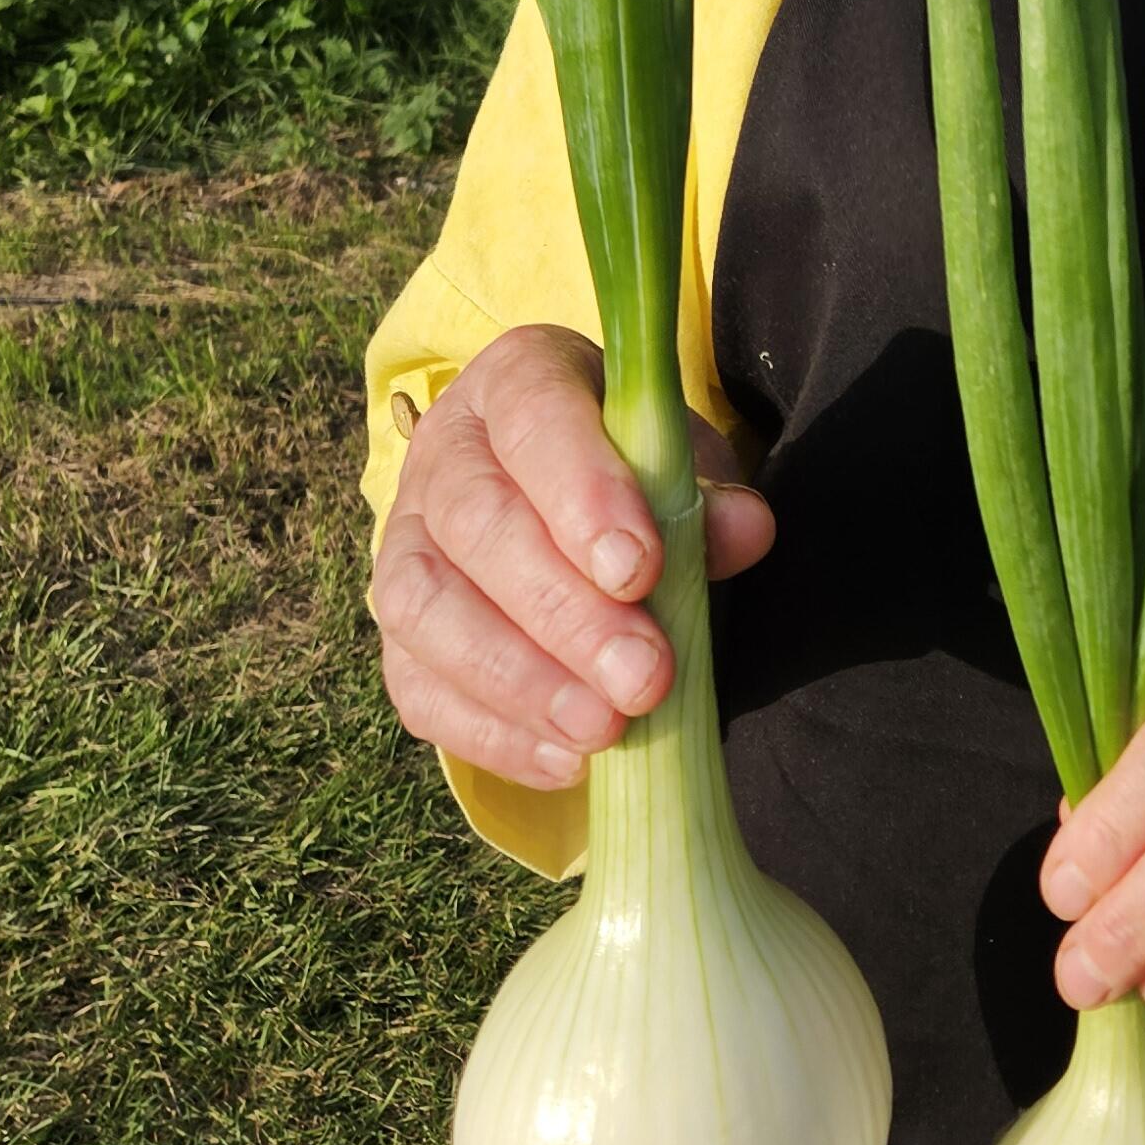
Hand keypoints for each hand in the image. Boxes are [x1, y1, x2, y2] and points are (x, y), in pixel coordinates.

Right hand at [370, 323, 774, 790]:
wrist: (562, 499)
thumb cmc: (633, 473)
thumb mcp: (678, 462)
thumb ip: (706, 495)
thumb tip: (747, 530)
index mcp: (518, 382)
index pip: (536, 421)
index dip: (582, 493)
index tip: (637, 570)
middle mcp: (444, 454)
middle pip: (478, 525)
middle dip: (563, 612)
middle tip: (644, 677)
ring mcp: (405, 543)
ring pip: (425, 608)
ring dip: (518, 681)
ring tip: (603, 731)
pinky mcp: (397, 633)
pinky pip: (417, 687)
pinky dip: (490, 734)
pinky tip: (565, 763)